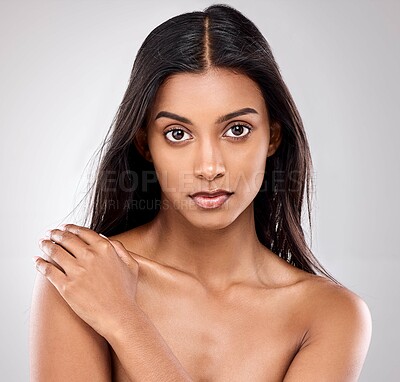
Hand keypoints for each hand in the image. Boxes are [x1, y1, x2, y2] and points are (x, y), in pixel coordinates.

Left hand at [33, 224, 139, 338]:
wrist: (119, 316)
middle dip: (55, 234)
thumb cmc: (126, 293)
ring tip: (42, 243)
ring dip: (46, 245)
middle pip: (66, 239)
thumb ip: (120, 248)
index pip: (83, 232)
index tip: (64, 228)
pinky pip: (48, 270)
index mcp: (104, 248)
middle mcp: (89, 256)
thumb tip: (106, 239)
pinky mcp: (66, 287)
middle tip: (49, 233)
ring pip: (55, 252)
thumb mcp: (131, 265)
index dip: (71, 228)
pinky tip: (36, 260)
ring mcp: (77, 271)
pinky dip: (40, 263)